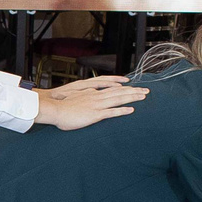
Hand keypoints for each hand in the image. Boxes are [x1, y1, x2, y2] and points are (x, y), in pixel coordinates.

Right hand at [33, 76, 147, 130]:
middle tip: (146, 90)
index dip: (124, 88)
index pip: (112, 88)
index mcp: (92, 92)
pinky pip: (112, 112)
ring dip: (132, 97)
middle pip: (119, 92)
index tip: (134, 87)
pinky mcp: (95, 114)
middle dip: (134, 91)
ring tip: (143, 96)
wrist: (55, 109)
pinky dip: (122, 110)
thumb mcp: (75, 97)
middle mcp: (97, 96)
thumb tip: (91, 92)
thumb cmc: (62, 106)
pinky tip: (132, 110)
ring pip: (118, 99)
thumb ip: (85, 94)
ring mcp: (97, 104)